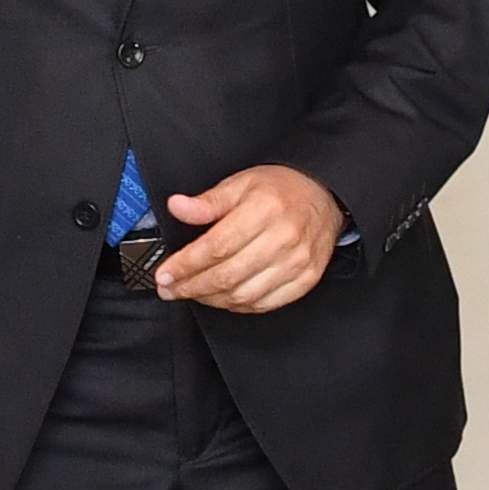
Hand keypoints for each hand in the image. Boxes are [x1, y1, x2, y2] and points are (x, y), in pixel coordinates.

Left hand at [153, 166, 343, 312]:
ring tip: (191, 293)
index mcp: (264, 210)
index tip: (165, 274)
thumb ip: (207, 201)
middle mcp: (283, 239)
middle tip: (169, 289)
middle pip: (227, 275)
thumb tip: (178, 207)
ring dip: (211, 299)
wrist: (323, 195)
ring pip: (244, 295)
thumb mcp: (240, 183)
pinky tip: (221, 298)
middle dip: (191, 287)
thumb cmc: (281, 189)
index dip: (185, 265)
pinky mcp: (306, 279)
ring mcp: (297, 262)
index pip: (216, 247)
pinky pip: (265, 304)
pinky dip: (238, 306)